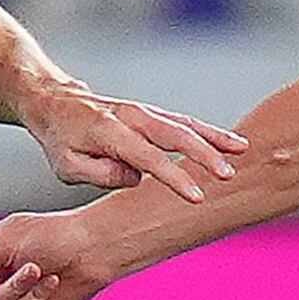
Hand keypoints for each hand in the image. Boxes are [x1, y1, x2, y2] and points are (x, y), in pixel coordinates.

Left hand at [22, 80, 245, 200]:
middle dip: (204, 154)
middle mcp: (132, 116)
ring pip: (185, 123)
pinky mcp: (152, 113)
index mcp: (108, 131)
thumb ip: (99, 173)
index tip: (196, 197)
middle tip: (228, 174)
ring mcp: (144, 111)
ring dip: (214, 137)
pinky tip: (230, 142)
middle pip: (175, 134)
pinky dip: (208, 131)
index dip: (173, 177)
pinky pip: (183, 122)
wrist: (56, 102)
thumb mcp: (67, 165)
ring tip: (243, 150)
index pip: (147, 157)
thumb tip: (134, 179)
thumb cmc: (61, 140)